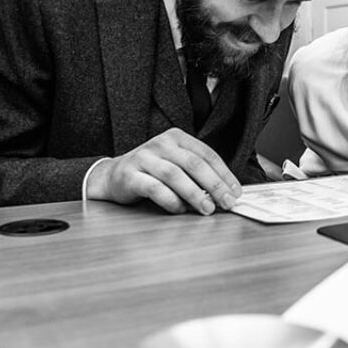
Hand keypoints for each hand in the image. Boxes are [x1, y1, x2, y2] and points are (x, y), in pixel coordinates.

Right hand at [85, 128, 241, 214]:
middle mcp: (161, 144)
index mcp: (176, 138)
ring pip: (175, 174)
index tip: (235, 192)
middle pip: (194, 163)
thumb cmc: (151, 172)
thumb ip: (197, 173)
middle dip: (214, 184)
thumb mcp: (176, 164)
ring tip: (207, 209)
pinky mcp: (129, 175)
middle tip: (226, 202)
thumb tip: (225, 193)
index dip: (224, 174)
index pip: (207, 154)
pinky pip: (154, 188)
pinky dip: (170, 200)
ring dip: (194, 194)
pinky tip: (180, 210)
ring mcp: (144, 158)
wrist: (111, 175)